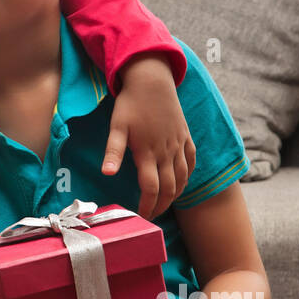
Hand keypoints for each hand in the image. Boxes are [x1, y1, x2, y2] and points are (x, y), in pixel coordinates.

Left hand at [104, 54, 195, 218]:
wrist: (152, 81)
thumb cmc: (130, 104)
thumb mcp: (117, 127)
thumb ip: (113, 152)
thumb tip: (107, 174)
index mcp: (148, 152)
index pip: (151, 188)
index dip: (147, 206)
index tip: (141, 217)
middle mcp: (167, 152)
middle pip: (170, 188)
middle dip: (161, 206)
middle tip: (152, 216)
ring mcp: (179, 145)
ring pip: (183, 178)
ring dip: (175, 195)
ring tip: (165, 204)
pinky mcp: (186, 137)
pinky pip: (191, 162)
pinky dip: (188, 176)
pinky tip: (182, 182)